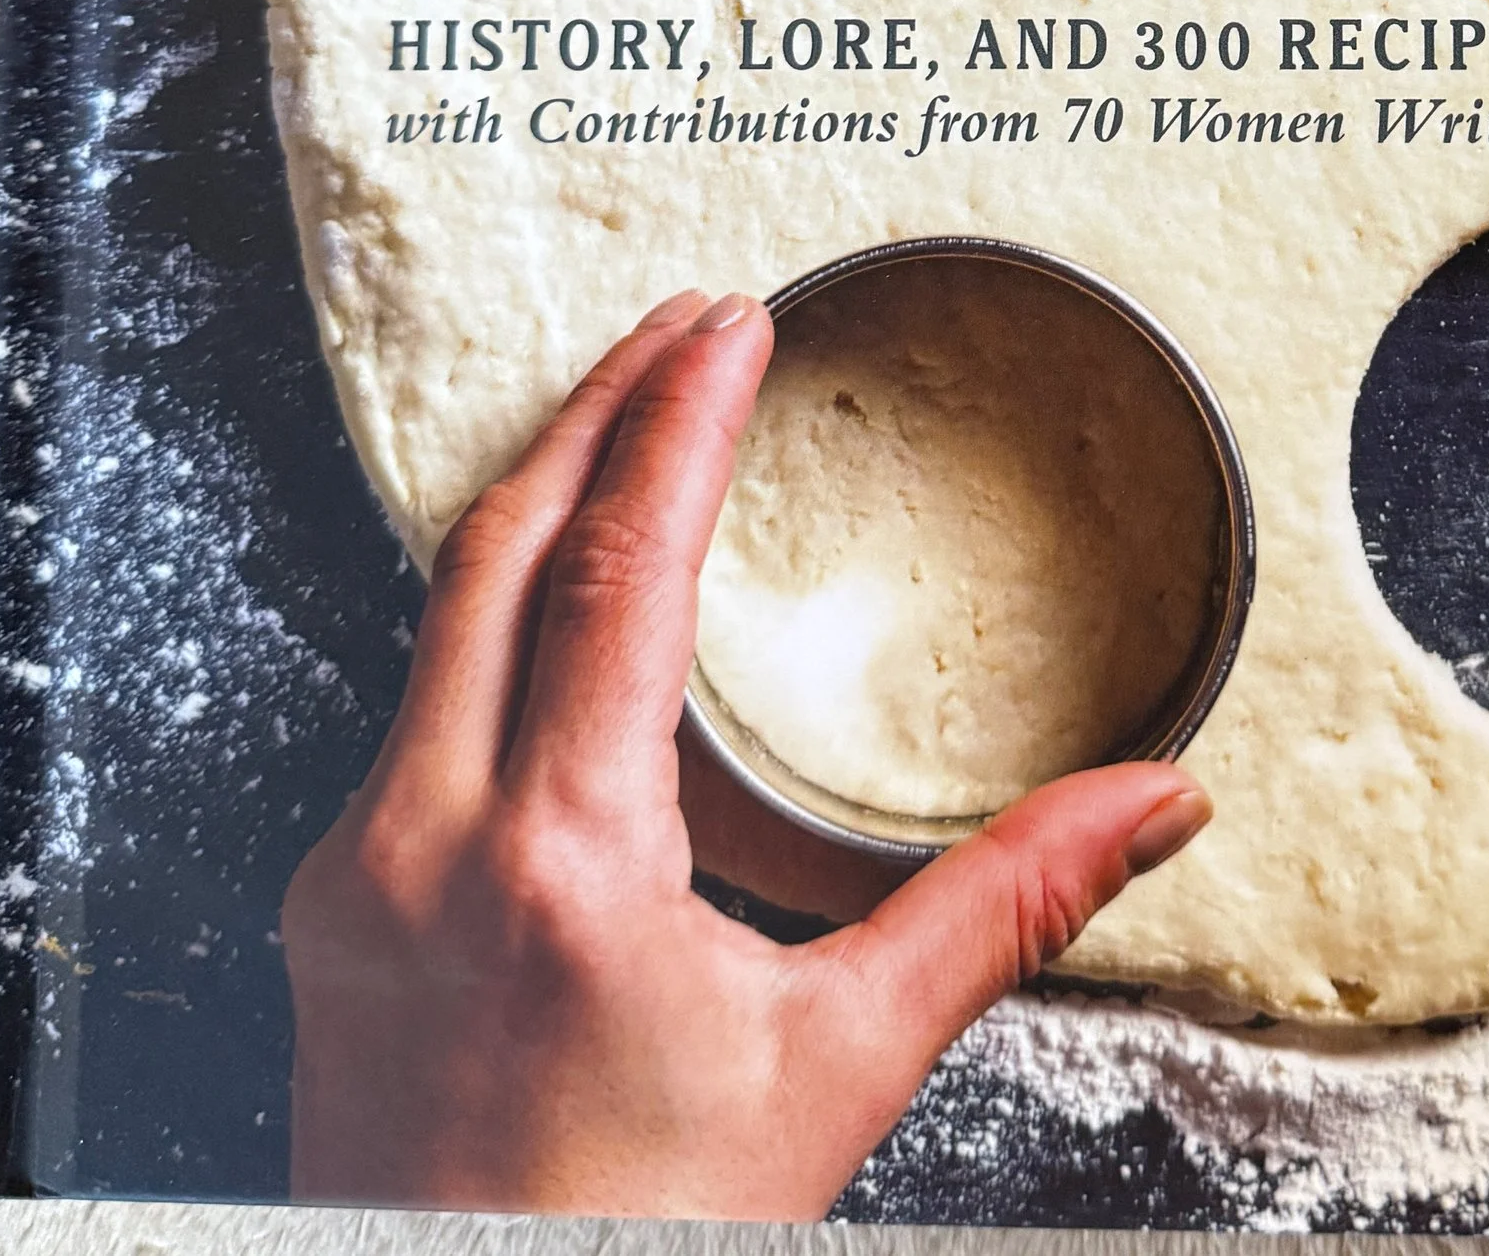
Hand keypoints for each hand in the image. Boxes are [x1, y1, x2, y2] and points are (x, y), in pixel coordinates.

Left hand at [282, 288, 1209, 1215]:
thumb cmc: (643, 1236)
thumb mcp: (841, 1068)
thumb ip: (1002, 910)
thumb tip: (1152, 803)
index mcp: (555, 858)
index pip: (619, 566)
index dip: (680, 422)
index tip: (730, 326)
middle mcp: (421, 843)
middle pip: (497, 549)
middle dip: (596, 409)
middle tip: (685, 324)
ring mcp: (356, 877)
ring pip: (435, 619)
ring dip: (539, 500)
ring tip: (627, 423)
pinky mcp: (336, 915)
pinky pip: (412, 707)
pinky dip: (494, 611)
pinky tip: (555, 611)